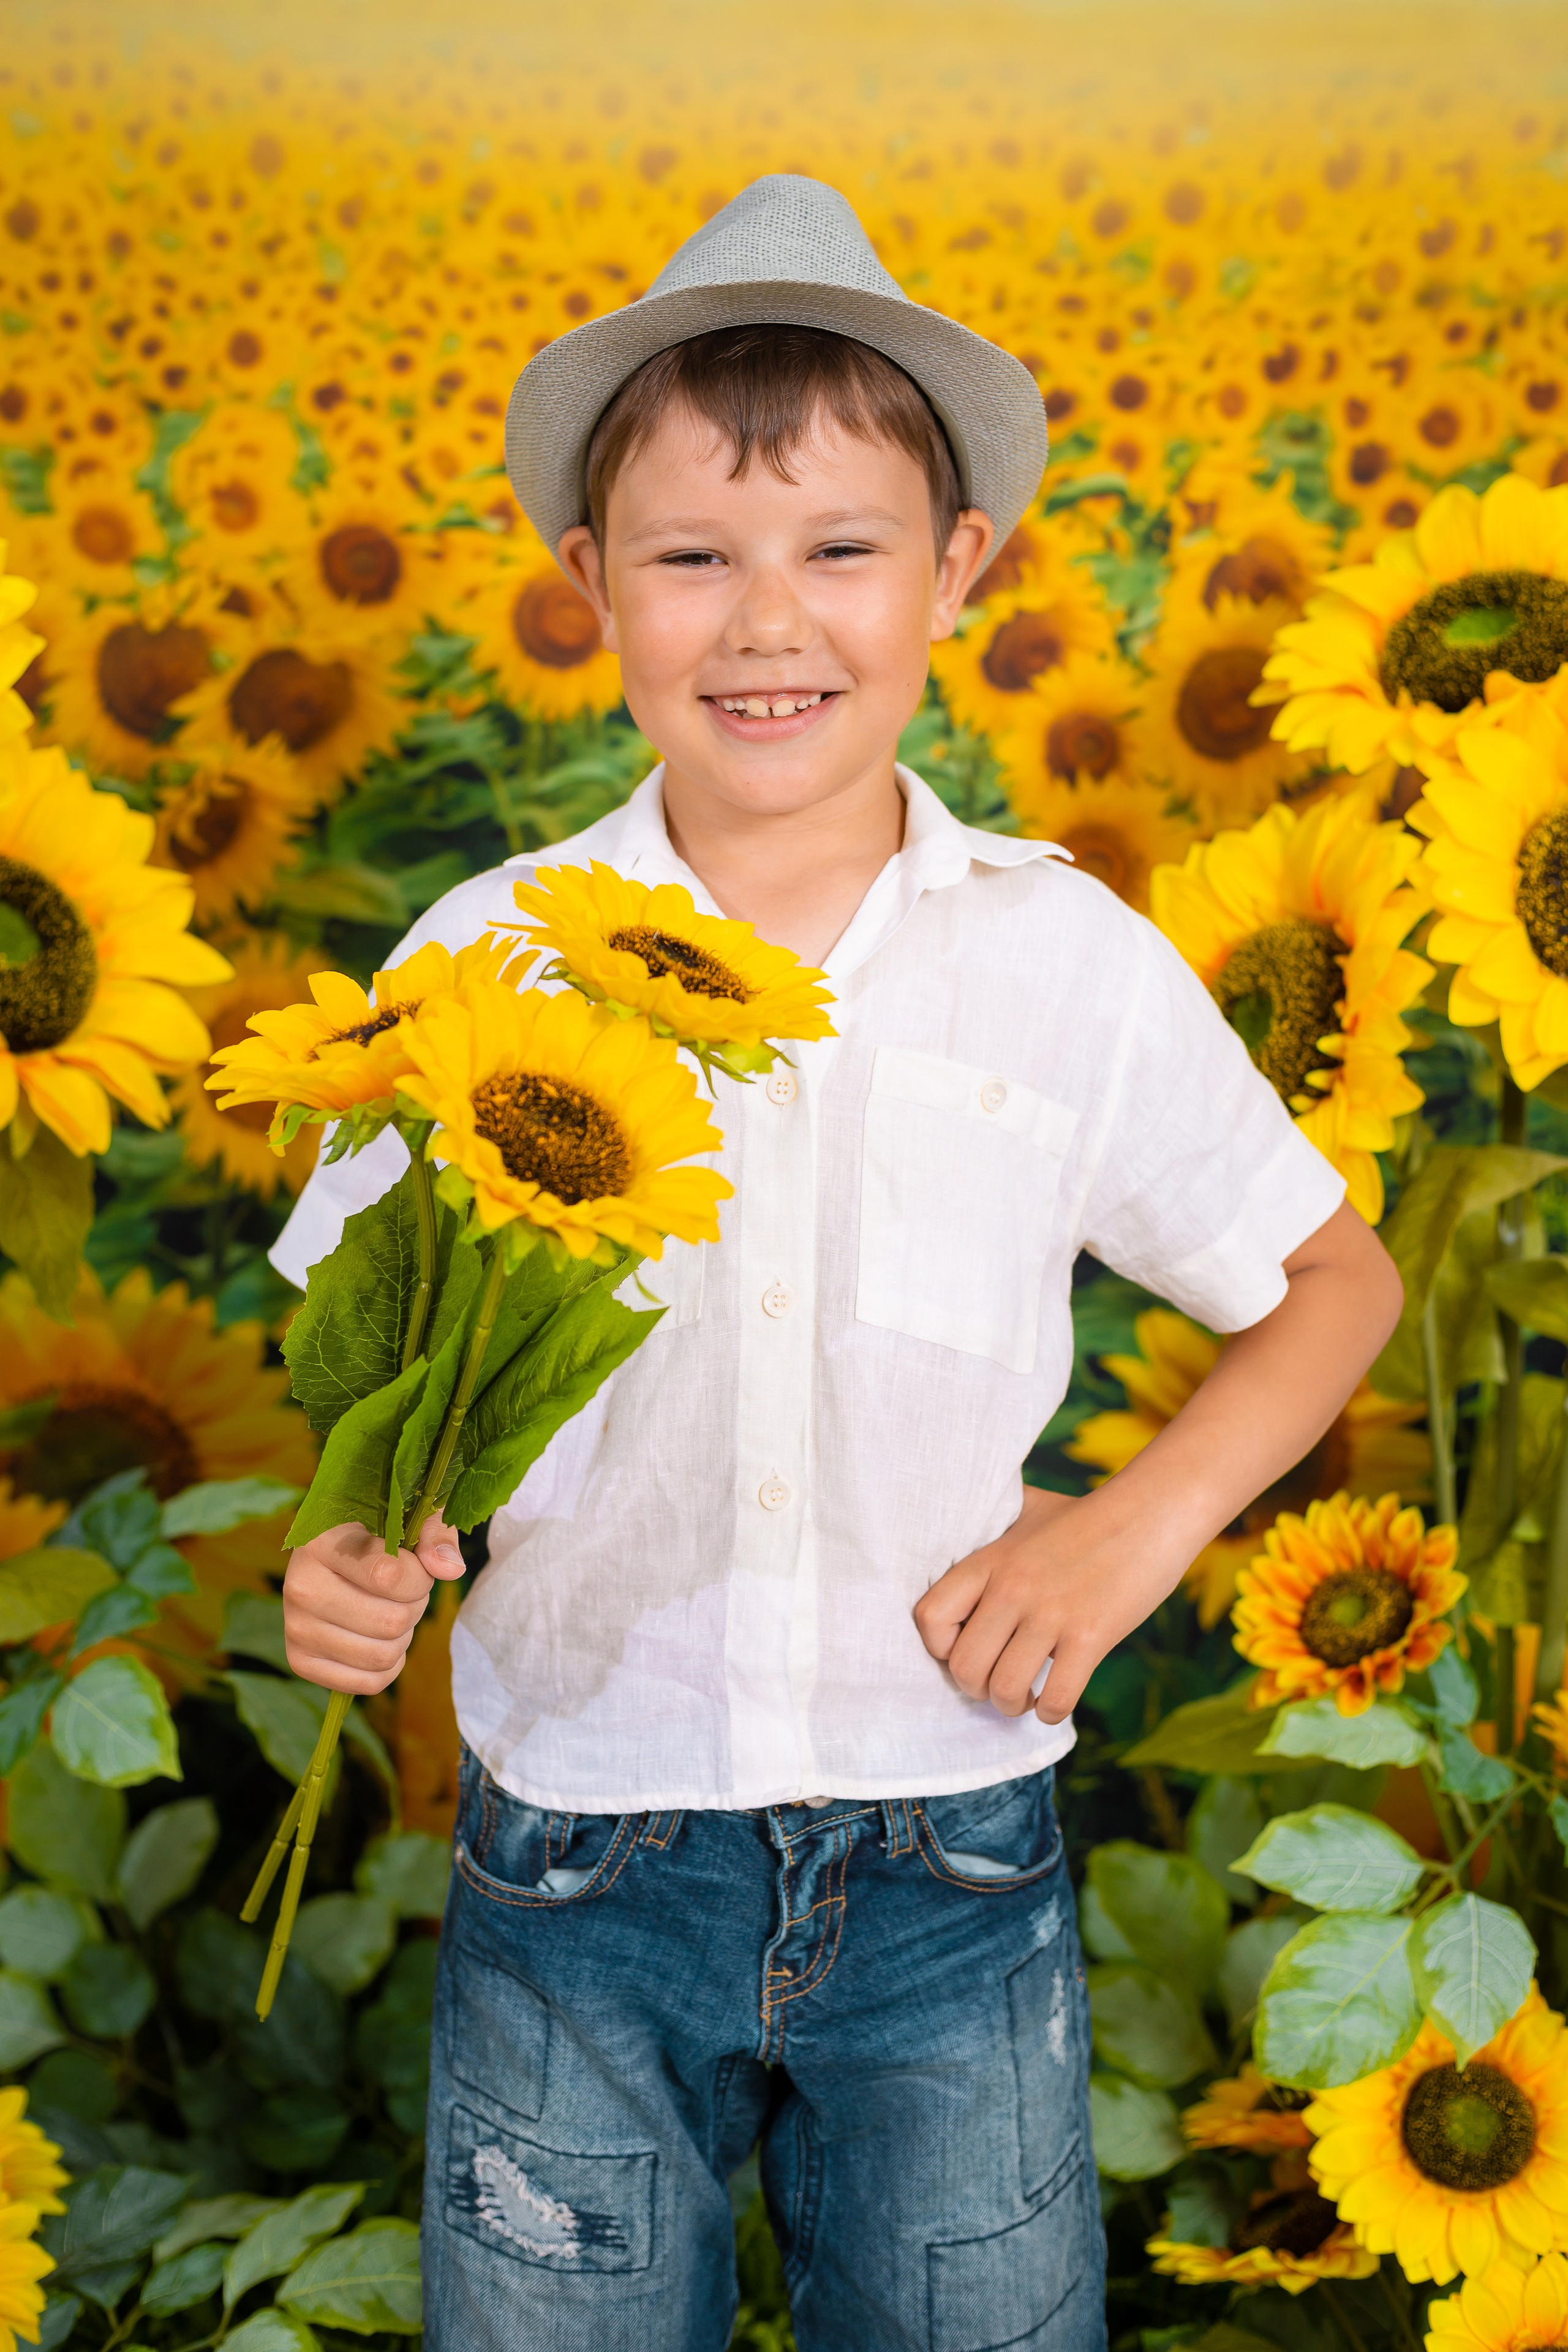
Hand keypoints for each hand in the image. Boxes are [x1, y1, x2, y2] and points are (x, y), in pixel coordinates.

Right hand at [282, 1516, 465, 1693]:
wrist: (331, 1555)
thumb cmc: (376, 1533)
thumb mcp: (409, 1518)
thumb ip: (434, 1535)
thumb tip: (450, 1569)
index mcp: (321, 1542)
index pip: (389, 1576)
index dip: (420, 1577)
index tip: (415, 1564)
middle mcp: (299, 1586)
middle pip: (390, 1622)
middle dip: (413, 1607)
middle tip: (403, 1591)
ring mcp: (296, 1627)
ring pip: (381, 1656)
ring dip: (402, 1637)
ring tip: (389, 1610)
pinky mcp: (300, 1660)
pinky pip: (367, 1683)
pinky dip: (388, 1667)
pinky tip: (379, 1639)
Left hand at [913, 1486, 1178, 1726]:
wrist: (1151, 1512)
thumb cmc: (1088, 1514)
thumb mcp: (1028, 1507)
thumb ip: (994, 1522)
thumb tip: (969, 1524)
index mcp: (991, 1559)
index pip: (930, 1617)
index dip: (938, 1647)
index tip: (962, 1649)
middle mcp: (1013, 1588)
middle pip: (965, 1666)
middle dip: (976, 1688)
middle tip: (995, 1683)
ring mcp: (1051, 1614)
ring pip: (1005, 1689)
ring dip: (1011, 1705)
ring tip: (1024, 1696)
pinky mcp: (1091, 1636)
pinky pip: (1055, 1698)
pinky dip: (1050, 1712)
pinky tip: (1054, 1701)